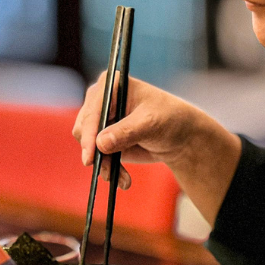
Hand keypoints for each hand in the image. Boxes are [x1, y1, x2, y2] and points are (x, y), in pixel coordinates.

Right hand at [72, 71, 242, 223]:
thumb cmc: (169, 119)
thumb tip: (101, 143)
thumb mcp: (151, 123)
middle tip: (108, 172)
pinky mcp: (104, 139)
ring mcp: (101, 120)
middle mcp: (101, 99)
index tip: (90, 156)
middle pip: (84, 129)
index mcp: (111, 84)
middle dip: (95, 153)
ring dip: (104, 165)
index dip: (89, 134)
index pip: (93, 110)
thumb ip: (126, 132)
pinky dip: (109, 170)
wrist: (181, 137)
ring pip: (89, 147)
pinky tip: (124, 180)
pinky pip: (98, 158)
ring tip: (123, 180)